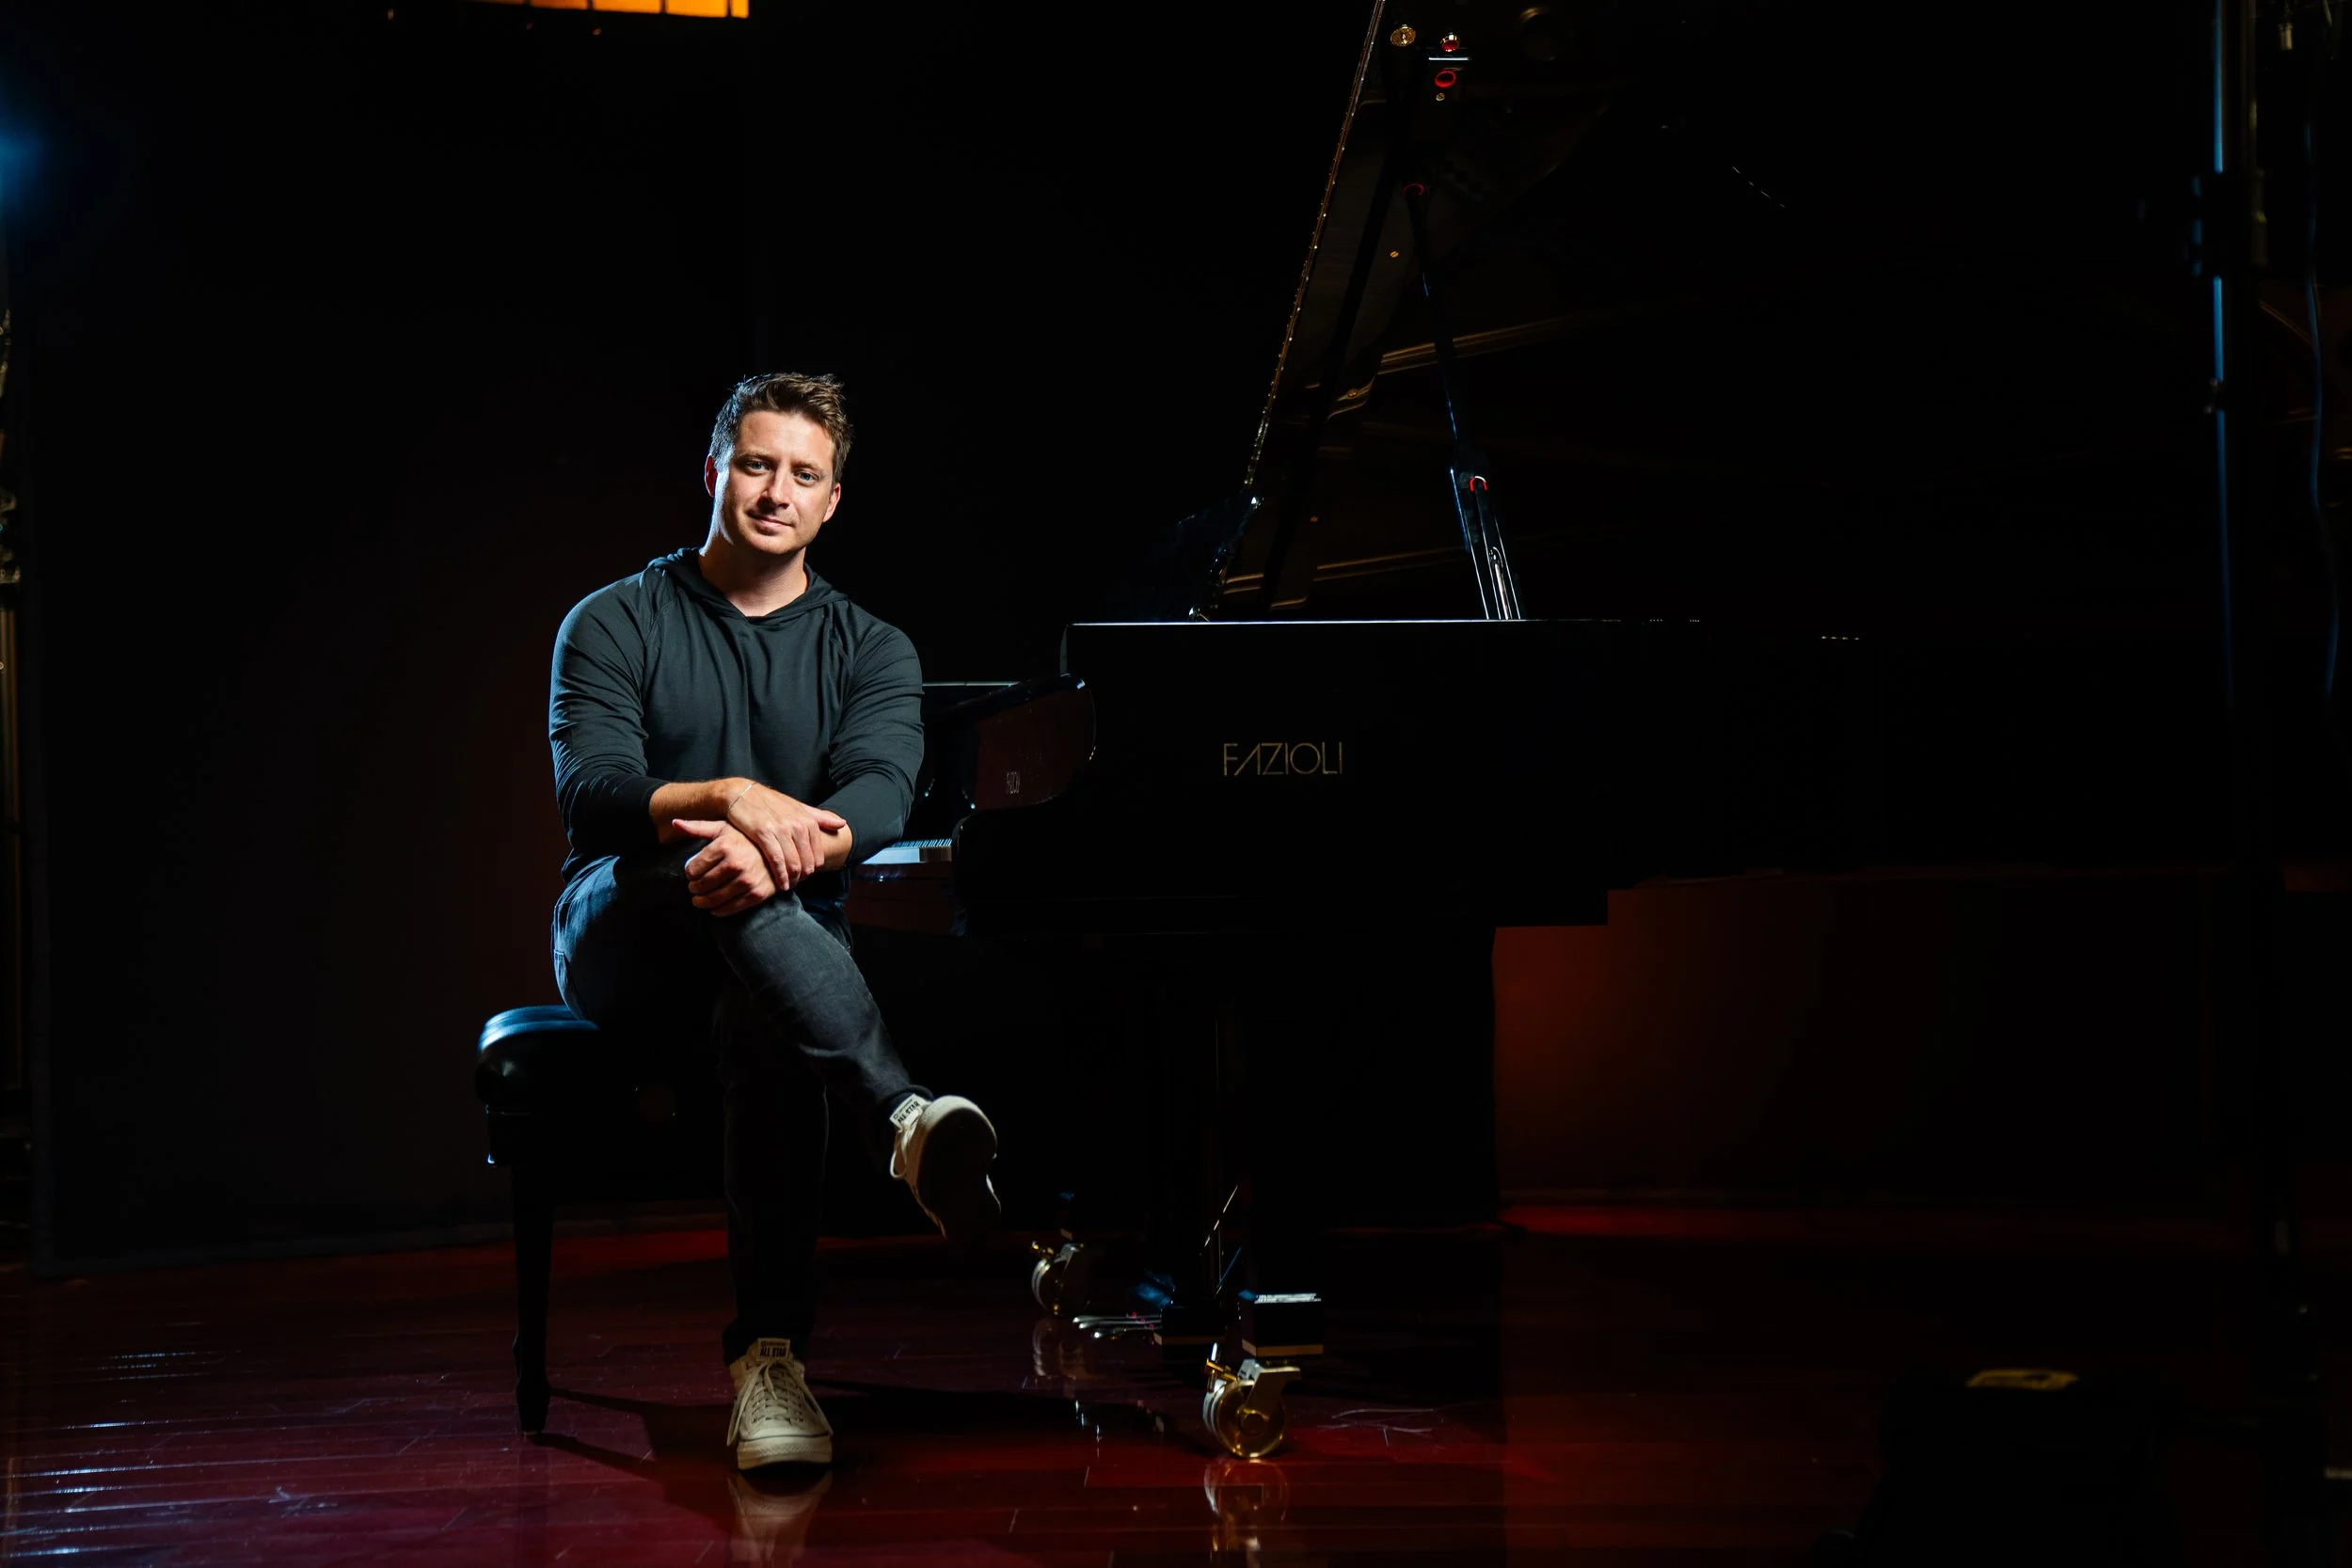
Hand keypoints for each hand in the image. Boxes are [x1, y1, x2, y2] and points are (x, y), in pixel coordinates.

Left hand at [673, 819, 777, 917]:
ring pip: (714, 898)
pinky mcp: (758, 893)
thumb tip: (675, 822)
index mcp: (724, 845)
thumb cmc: (746, 837)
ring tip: (699, 900)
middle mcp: (736, 863)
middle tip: (693, 889)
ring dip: (703, 902)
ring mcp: (748, 879)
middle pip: (702, 884)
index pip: (693, 868)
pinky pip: (732, 907)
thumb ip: (698, 827)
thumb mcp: (723, 827)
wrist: (781, 848)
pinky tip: (715, 908)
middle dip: (694, 889)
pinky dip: (720, 910)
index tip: (691, 874)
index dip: (688, 873)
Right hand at [725, 783, 847, 889]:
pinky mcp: (763, 833)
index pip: (818, 855)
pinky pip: (776, 860)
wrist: (742, 793)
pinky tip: (780, 884)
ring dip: (792, 879)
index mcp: (808, 821)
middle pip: (807, 862)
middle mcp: (797, 825)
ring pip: (793, 863)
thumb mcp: (798, 808)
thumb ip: (820, 818)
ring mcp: (781, 829)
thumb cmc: (771, 803)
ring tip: (788, 886)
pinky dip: (780, 875)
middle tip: (797, 884)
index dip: (813, 870)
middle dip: (803, 877)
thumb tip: (842, 824)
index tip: (805, 877)